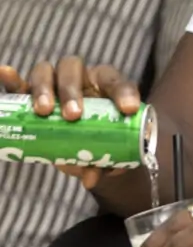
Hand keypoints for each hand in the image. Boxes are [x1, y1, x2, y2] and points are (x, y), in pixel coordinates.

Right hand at [0, 56, 139, 189]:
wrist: (85, 145)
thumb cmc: (102, 141)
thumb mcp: (108, 153)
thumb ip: (104, 162)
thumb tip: (90, 177)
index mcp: (105, 85)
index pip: (115, 82)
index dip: (123, 93)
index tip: (127, 110)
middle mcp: (79, 77)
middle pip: (73, 69)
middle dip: (71, 91)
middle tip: (73, 116)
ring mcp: (53, 83)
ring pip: (45, 72)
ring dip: (43, 89)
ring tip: (43, 112)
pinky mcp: (31, 95)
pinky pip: (19, 84)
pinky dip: (11, 79)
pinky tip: (5, 73)